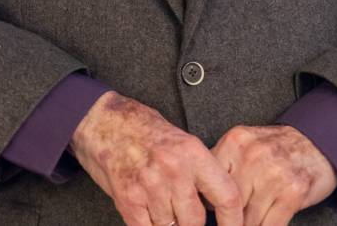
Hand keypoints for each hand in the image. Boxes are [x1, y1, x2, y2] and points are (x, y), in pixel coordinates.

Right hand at [69, 90, 243, 225]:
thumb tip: (215, 206)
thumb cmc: (143, 129)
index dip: (233, 222)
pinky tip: (146, 209)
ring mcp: (150, 186)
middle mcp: (174, 169)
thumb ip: (199, 172)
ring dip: (167, 223)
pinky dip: (148, 225)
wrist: (103, 121)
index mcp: (192, 152)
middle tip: (184, 214)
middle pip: (196, 221)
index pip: (227, 196)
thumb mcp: (180, 141)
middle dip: (192, 224)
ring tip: (159, 202)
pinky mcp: (128, 199)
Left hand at [209, 124, 336, 225]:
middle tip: (231, 220)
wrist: (317, 142)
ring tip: (251, 219)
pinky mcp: (292, 194)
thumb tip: (200, 197)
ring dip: (248, 225)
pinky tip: (265, 223)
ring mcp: (273, 175)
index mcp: (235, 141)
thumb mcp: (245, 144)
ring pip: (247, 220)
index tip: (211, 215)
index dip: (210, 203)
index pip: (210, 182)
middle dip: (230, 219)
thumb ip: (223, 164)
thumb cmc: (276, 148)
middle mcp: (252, 156)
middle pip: (228, 204)